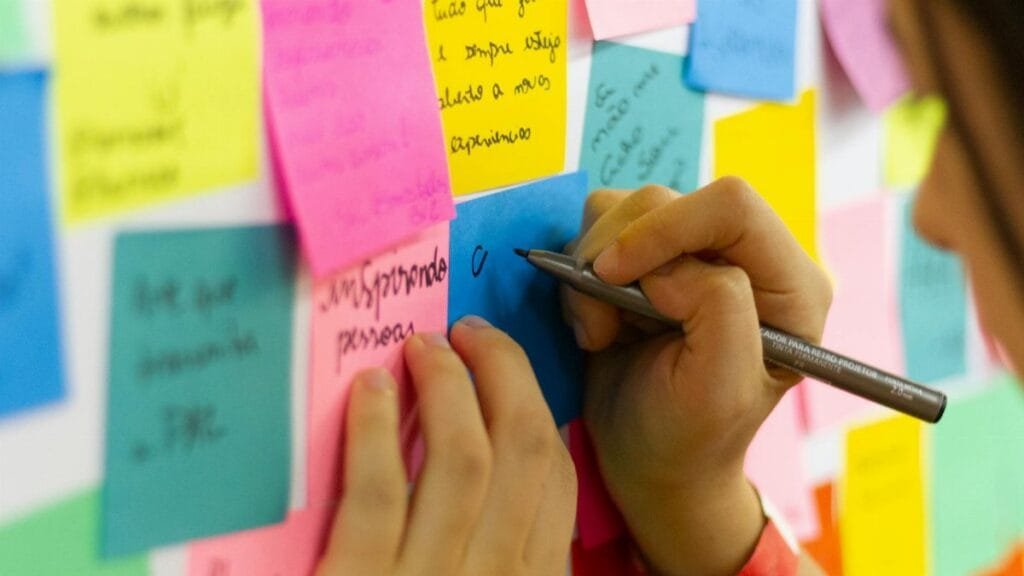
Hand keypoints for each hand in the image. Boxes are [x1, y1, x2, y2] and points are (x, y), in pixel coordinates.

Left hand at [315, 316, 575, 575]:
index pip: (555, 477)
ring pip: (462, 461)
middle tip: (468, 332)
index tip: (503, 366)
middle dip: (503, 371)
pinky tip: (369, 388)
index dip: (534, 404)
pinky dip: (376, 430)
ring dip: (446, 386)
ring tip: (422, 346)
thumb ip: (490, 539)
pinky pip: (379, 493)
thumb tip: (484, 446)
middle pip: (522, 451)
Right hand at [563, 179, 831, 575]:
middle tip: (601, 322)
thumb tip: (668, 267)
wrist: (650, 460)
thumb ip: (716, 310)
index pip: (731, 205)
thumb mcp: (718, 389)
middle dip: (618, 254)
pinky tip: (598, 323)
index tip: (612, 275)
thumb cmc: (689, 437)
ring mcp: (693, 253)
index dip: (664, 228)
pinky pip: (598, 227)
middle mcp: (746, 257)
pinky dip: (580, 273)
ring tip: (600, 330)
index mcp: (790, 285)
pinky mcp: (649, 257)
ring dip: (592, 267)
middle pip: (667, 199)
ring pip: (626, 207)